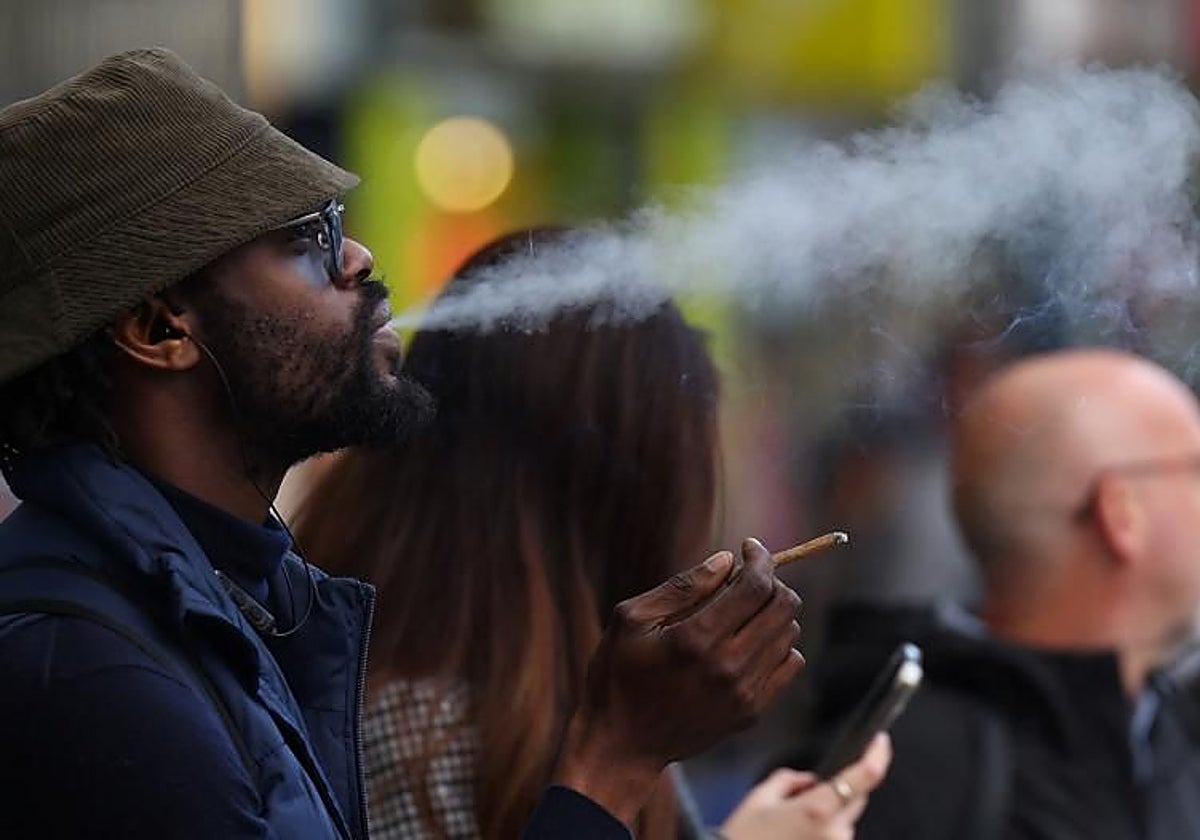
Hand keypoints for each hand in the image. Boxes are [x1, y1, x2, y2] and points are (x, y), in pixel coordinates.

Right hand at [555, 538, 803, 825]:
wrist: (620, 746)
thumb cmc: (616, 676)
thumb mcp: (631, 620)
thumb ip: (682, 587)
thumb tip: (726, 561)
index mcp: (695, 639)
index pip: (755, 586)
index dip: (759, 557)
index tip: (748, 547)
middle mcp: (728, 667)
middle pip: (782, 606)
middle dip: (771, 579)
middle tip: (747, 576)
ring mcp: (744, 694)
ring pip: (789, 633)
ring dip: (773, 611)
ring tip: (744, 609)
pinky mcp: (751, 713)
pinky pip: (789, 664)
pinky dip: (779, 643)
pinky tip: (751, 640)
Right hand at [721, 734, 892, 839]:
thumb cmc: (745, 839)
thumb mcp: (760, 798)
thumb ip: (789, 780)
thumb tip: (808, 781)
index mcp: (818, 809)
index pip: (863, 777)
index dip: (877, 755)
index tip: (880, 741)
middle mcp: (835, 832)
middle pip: (857, 798)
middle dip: (838, 789)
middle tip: (801, 796)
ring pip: (845, 820)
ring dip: (828, 813)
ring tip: (791, 824)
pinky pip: (836, 837)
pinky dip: (823, 830)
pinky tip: (796, 835)